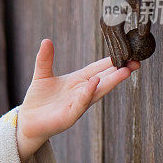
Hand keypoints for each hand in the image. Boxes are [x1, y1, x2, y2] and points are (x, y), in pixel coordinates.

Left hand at [16, 39, 139, 162]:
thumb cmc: (39, 99)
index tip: (126, 53)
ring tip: (124, 71)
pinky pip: (81, 103)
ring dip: (110, 82)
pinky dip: (88, 93)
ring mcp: (77, 105)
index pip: (97, 69)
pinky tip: (94, 83)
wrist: (28, 121)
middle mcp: (81, 92)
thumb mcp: (42, 74)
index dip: (111, 62)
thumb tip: (46, 40)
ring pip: (97, 91)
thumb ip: (45, 59)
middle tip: (135, 63)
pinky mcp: (69, 116)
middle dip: (119, 72)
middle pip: (103, 79)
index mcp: (77, 81)